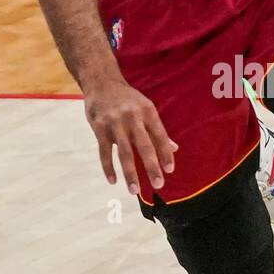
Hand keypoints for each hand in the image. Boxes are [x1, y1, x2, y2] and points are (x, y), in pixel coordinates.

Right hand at [84, 75, 177, 192]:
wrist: (101, 82)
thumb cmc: (127, 99)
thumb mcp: (146, 108)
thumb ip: (158, 130)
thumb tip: (174, 149)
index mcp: (147, 111)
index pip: (159, 135)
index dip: (165, 153)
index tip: (170, 170)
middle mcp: (132, 117)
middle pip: (144, 146)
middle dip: (152, 166)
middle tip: (159, 184)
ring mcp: (114, 123)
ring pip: (124, 152)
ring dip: (130, 173)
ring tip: (134, 190)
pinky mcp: (99, 128)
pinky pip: (104, 151)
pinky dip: (108, 167)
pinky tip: (113, 180)